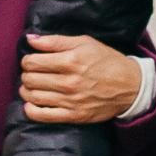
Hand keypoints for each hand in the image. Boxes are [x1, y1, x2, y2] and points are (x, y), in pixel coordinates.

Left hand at [19, 31, 141, 123]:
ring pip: (33, 96)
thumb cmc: (106, 61)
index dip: (27, 60)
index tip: (32, 60)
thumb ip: (55, 41)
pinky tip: (31, 103)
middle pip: (30, 79)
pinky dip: (31, 110)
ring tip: (31, 86)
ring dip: (26, 90)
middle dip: (26, 74)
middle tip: (32, 73)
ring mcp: (71, 101)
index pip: (32, 62)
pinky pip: (42, 116)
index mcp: (71, 61)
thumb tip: (30, 39)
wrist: (130, 85)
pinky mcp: (74, 116)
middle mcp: (69, 82)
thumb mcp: (84, 42)